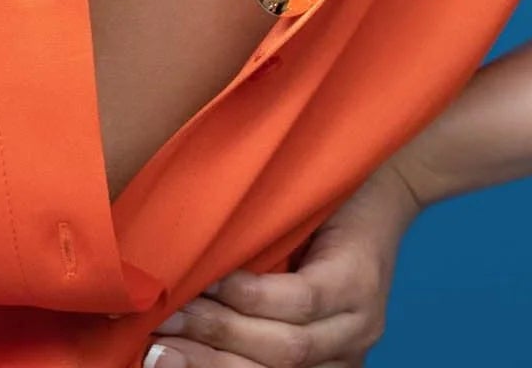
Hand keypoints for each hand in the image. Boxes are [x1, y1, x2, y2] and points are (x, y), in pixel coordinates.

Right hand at [142, 160, 423, 365]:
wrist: (377, 181)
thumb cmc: (312, 230)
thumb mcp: (276, 278)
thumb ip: (240, 306)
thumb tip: (168, 315)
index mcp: (319, 363)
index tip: (153, 361)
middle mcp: (341, 357)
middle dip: (205, 362)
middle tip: (155, 344)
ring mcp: (356, 326)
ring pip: (286, 349)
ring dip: (222, 331)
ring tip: (178, 311)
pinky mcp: (359, 284)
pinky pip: (302, 301)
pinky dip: (254, 295)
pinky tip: (221, 280)